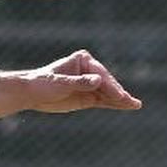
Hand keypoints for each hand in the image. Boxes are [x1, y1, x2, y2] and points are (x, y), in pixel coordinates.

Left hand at [24, 49, 142, 112]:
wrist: (31, 93)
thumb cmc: (43, 84)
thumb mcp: (61, 83)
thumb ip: (80, 83)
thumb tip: (98, 80)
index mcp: (84, 61)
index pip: (101, 75)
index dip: (110, 86)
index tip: (118, 95)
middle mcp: (90, 71)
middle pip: (107, 84)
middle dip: (118, 93)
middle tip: (130, 101)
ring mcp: (90, 85)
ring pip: (108, 93)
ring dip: (121, 99)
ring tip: (135, 105)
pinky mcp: (87, 97)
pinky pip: (103, 101)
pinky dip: (114, 104)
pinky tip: (127, 106)